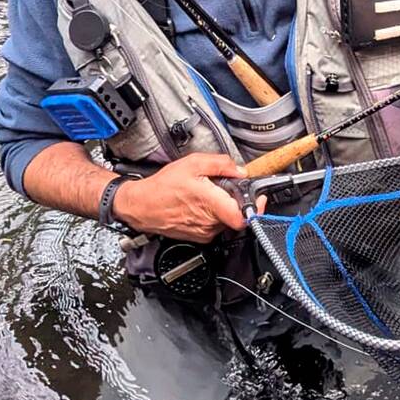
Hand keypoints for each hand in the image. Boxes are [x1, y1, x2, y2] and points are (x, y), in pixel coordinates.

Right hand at [112, 153, 247, 242]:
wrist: (141, 205)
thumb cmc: (162, 187)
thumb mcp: (193, 163)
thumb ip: (221, 164)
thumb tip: (240, 169)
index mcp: (211, 204)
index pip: (243, 217)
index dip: (256, 209)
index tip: (258, 198)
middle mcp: (209, 221)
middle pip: (236, 213)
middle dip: (235, 199)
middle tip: (224, 187)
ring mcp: (204, 231)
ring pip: (225, 219)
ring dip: (222, 206)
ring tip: (207, 193)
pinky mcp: (199, 236)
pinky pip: (215, 225)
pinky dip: (213, 213)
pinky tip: (201, 203)